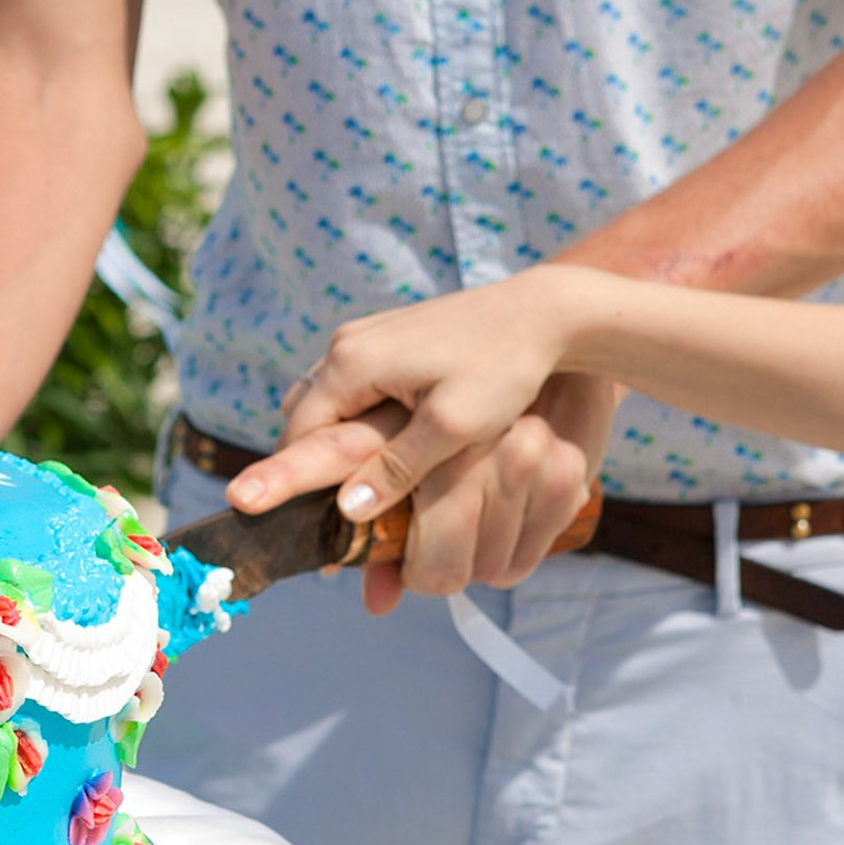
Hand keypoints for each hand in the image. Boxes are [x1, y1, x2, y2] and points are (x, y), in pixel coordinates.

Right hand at [226, 272, 615, 612]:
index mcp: (351, 364)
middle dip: (317, 469)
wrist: (545, 313)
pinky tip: (385, 450)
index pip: (298, 437)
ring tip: (361, 490)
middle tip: (344, 520)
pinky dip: (358, 423)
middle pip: (307, 421)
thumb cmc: (505, 368)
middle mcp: (346, 344)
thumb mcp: (451, 428)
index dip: (299, 487)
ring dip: (338, 447)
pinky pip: (352, 389)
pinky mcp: (385, 338)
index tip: (323, 531)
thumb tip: (346, 511)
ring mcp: (363, 337)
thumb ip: (395, 469)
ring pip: (329, 406)